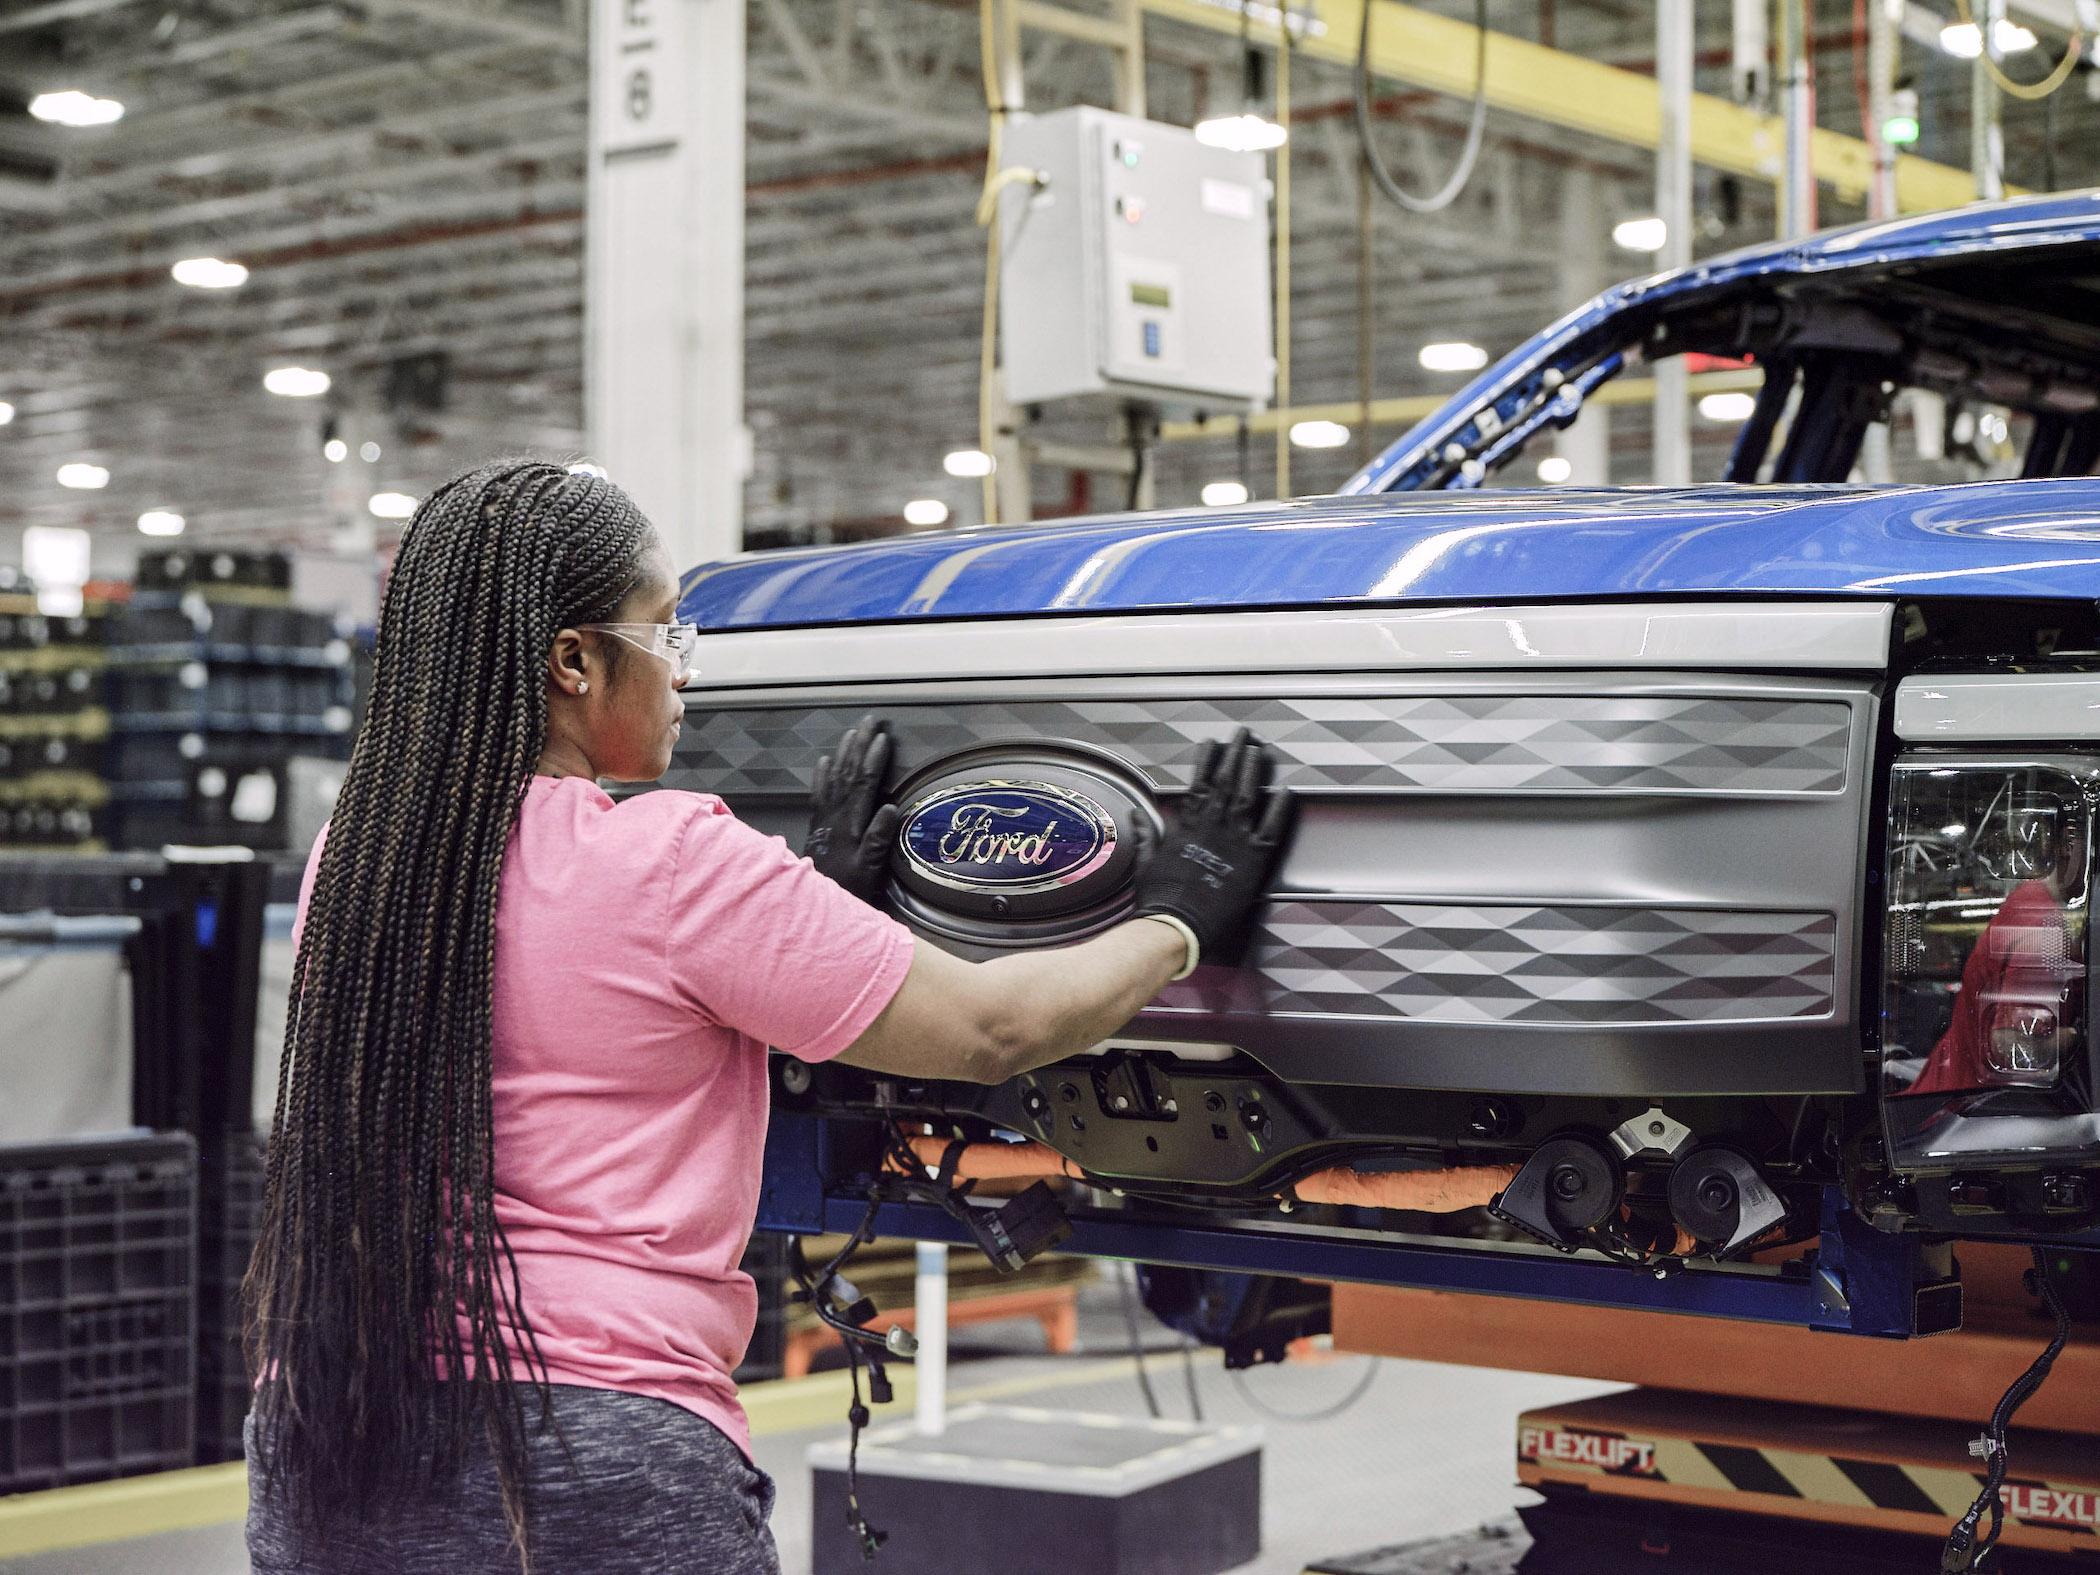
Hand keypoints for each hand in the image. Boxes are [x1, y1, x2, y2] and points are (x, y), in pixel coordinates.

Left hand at [805, 715, 901, 904]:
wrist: (813, 901)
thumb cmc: (848, 888)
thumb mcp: (869, 870)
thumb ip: (879, 840)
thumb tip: (892, 807)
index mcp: (851, 822)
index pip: (864, 783)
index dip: (873, 759)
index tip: (883, 738)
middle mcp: (836, 815)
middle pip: (848, 772)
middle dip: (859, 745)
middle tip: (869, 721)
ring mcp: (825, 818)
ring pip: (834, 777)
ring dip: (843, 753)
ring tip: (851, 732)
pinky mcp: (817, 824)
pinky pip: (818, 793)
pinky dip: (822, 775)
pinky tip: (825, 761)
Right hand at [1133, 726, 1294, 964]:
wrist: (1177, 925)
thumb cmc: (1160, 898)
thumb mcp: (1146, 861)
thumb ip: (1147, 834)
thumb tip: (1136, 813)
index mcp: (1188, 827)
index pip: (1199, 783)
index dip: (1207, 760)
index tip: (1212, 742)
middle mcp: (1212, 827)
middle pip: (1225, 781)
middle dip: (1235, 753)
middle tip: (1244, 734)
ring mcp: (1233, 841)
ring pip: (1246, 796)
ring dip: (1253, 770)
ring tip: (1260, 750)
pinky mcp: (1253, 861)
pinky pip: (1270, 829)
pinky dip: (1278, 809)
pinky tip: (1285, 790)